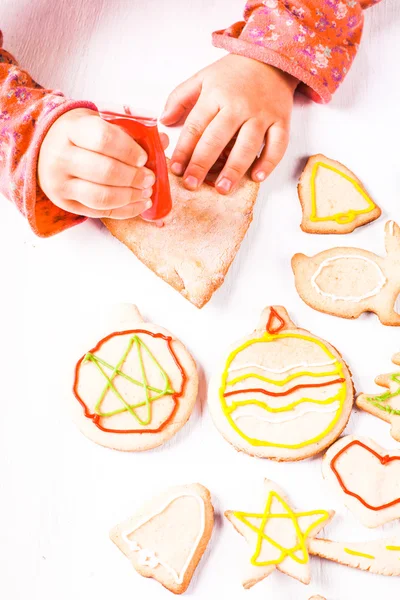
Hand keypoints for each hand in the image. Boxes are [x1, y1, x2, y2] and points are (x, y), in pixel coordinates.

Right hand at [38, 108, 167, 218]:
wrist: (46, 149)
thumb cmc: (80, 135)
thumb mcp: (99, 123)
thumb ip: (130, 131)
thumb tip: (162, 140)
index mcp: (71, 129)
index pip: (103, 139)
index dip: (129, 151)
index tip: (143, 158)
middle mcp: (61, 157)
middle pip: (105, 171)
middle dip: (134, 177)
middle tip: (150, 178)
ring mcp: (60, 183)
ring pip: (102, 196)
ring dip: (130, 196)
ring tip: (146, 192)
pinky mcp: (66, 203)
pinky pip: (100, 212)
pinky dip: (125, 211)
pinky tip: (139, 204)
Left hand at [161, 54, 296, 193]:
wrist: (272, 58)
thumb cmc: (234, 73)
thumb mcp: (203, 78)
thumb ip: (180, 97)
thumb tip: (164, 120)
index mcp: (215, 95)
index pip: (195, 126)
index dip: (184, 150)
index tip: (176, 169)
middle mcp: (238, 106)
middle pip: (217, 139)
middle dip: (202, 164)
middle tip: (192, 184)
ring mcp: (262, 114)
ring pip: (247, 146)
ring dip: (234, 170)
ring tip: (222, 189)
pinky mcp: (281, 121)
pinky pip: (277, 145)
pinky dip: (268, 162)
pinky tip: (257, 177)